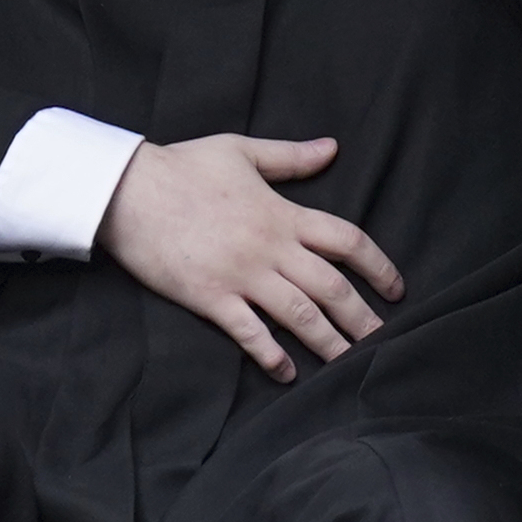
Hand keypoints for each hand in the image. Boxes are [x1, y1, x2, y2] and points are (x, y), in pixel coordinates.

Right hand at [97, 133, 403, 384]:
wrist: (126, 190)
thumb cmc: (182, 166)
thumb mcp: (241, 151)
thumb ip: (290, 157)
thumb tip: (332, 148)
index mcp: (282, 213)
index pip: (347, 241)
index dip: (378, 266)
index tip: (396, 289)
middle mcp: (269, 248)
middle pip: (331, 287)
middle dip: (362, 316)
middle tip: (383, 341)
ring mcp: (241, 275)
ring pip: (298, 314)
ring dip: (327, 342)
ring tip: (348, 364)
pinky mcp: (210, 297)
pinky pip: (249, 332)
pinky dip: (271, 354)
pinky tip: (287, 373)